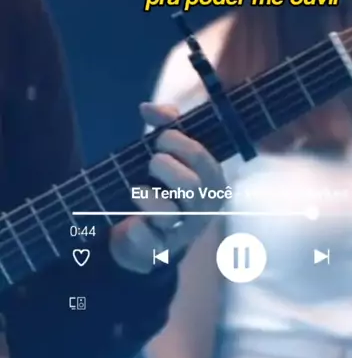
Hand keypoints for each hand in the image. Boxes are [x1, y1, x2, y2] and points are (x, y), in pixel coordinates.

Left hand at [109, 103, 225, 273]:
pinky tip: (132, 220)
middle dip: (164, 167)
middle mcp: (203, 206)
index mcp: (212, 179)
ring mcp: (183, 230)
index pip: (201, 157)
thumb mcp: (170, 149)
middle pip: (190, 185)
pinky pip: (151, 241)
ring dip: (148, 198)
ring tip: (136, 190)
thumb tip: (147, 108)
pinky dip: (139, 229)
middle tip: (152, 163)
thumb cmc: (162, 181)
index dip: (177, 142)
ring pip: (170, 214)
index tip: (160, 138)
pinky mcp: (161, 250)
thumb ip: (165, 123)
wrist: (143, 231)